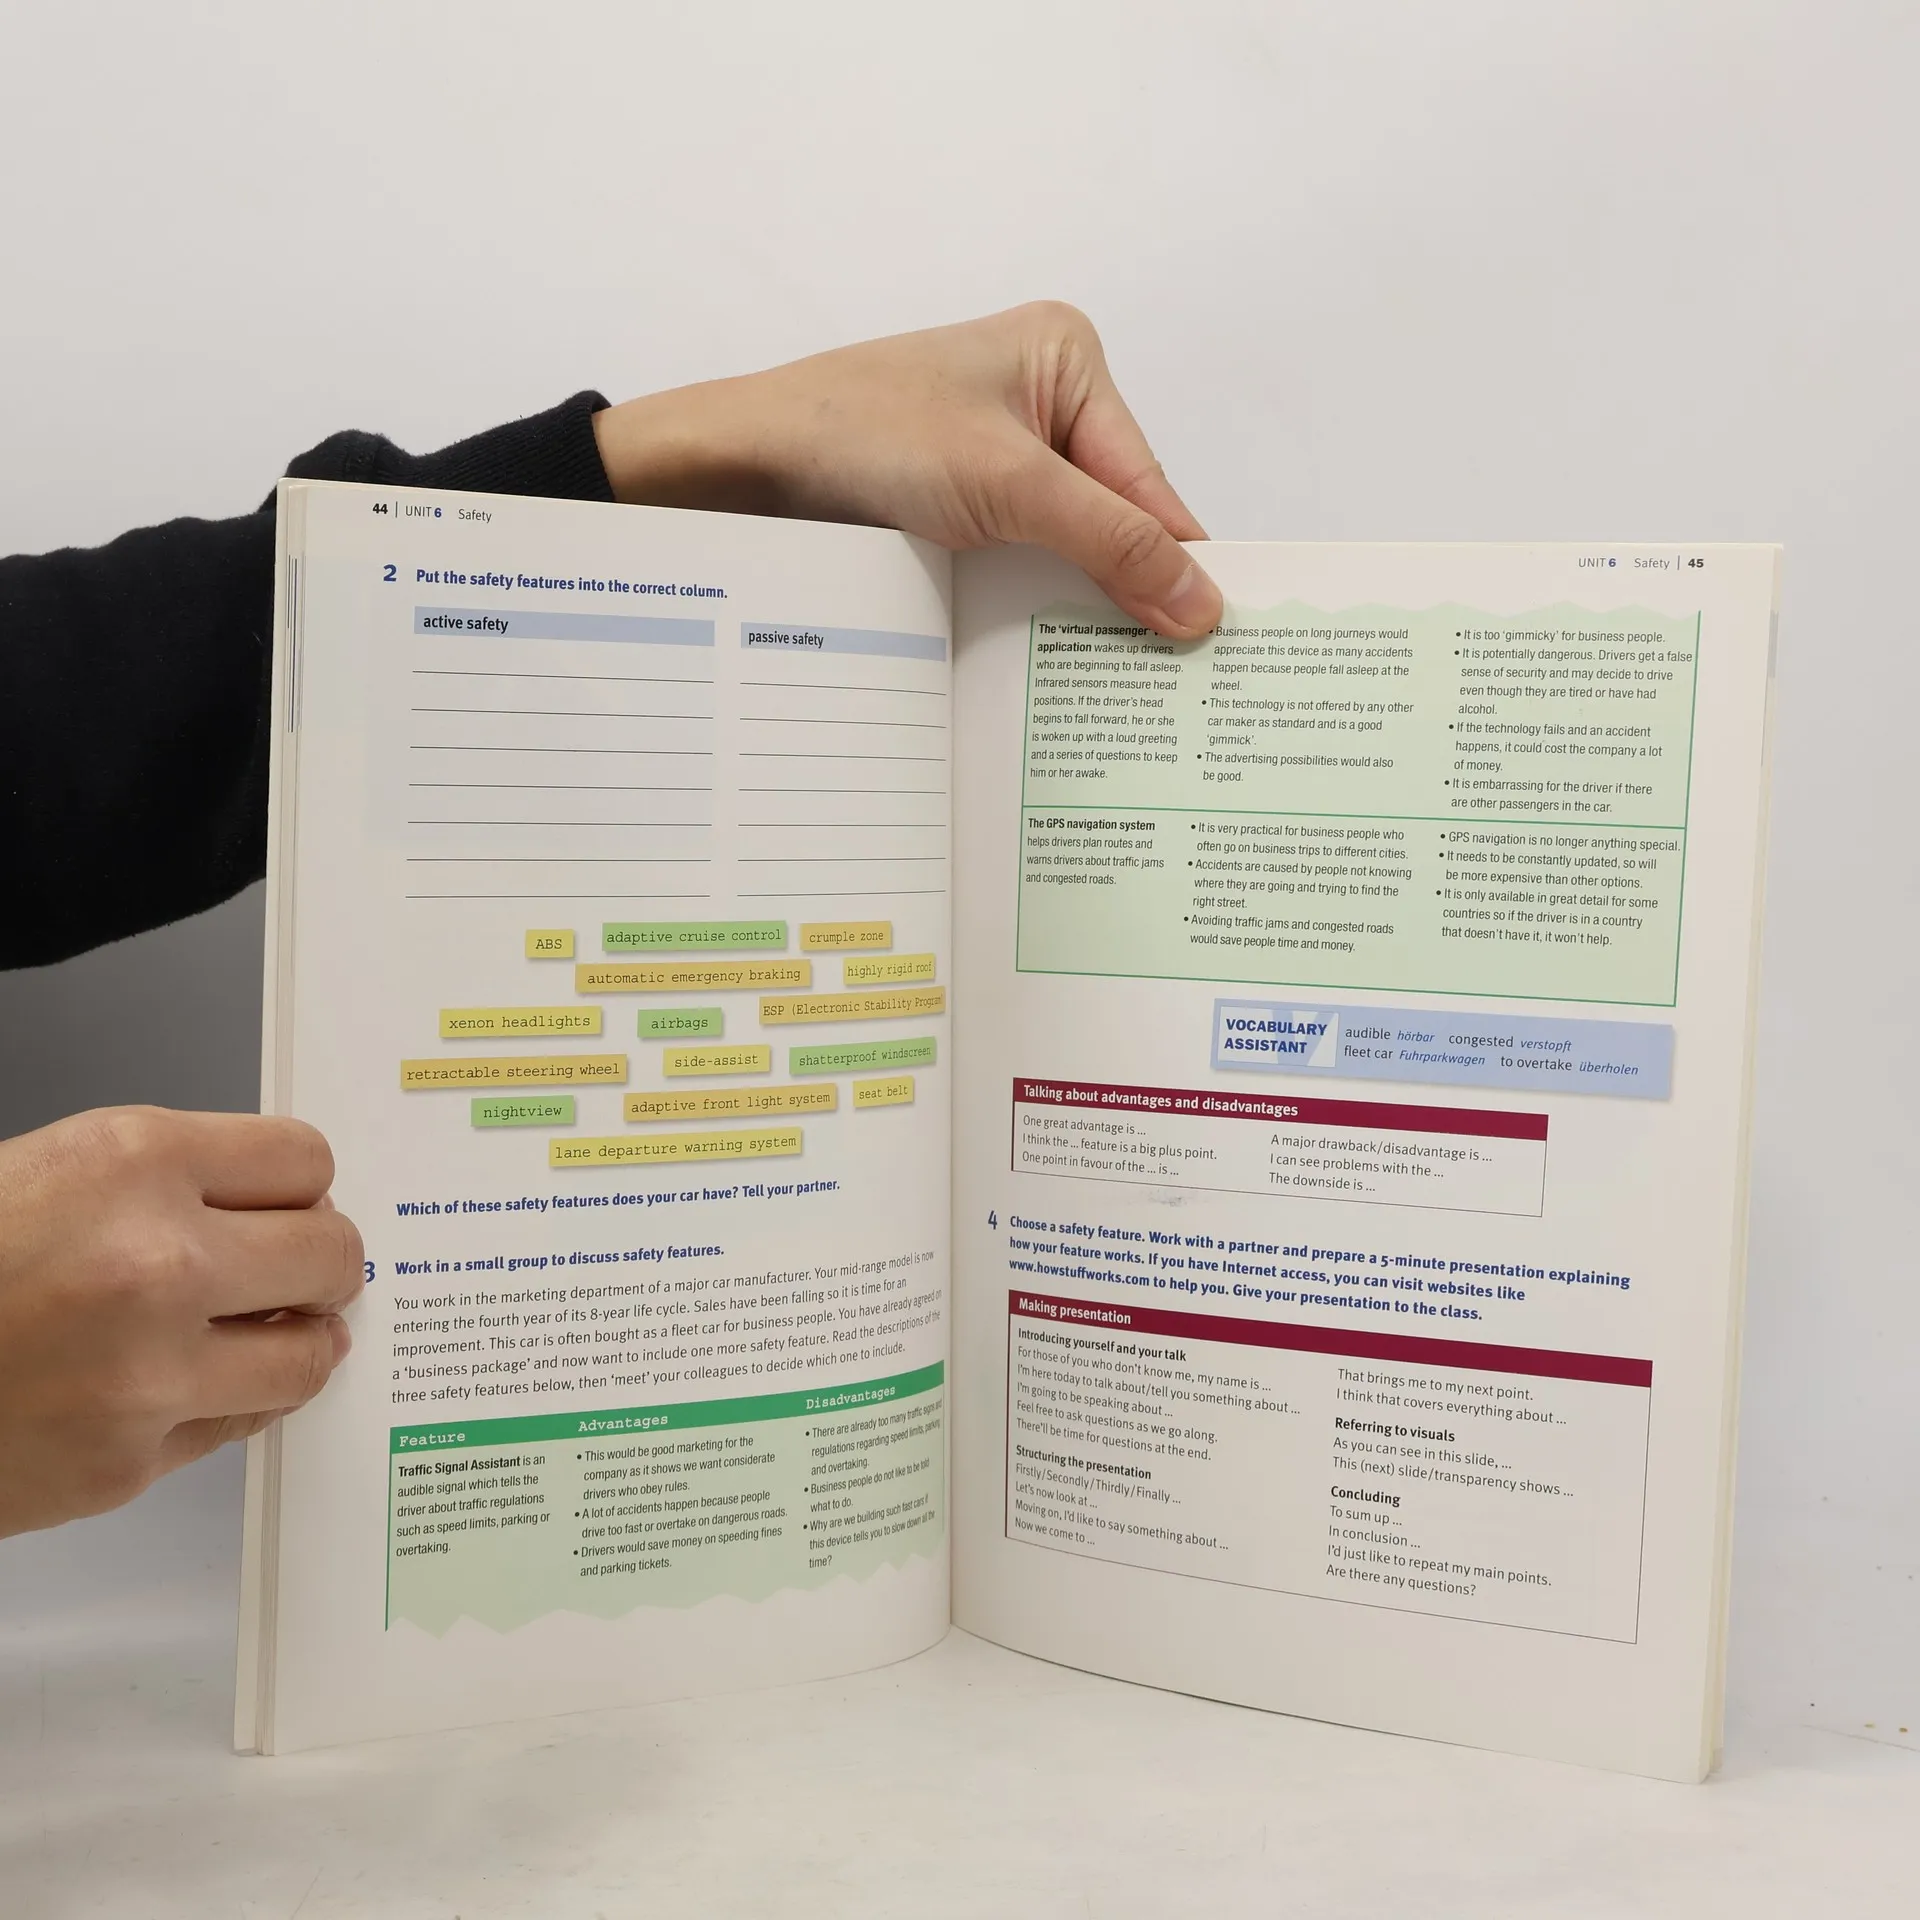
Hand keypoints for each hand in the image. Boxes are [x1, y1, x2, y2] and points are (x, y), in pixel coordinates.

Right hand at [0, 1107, 361, 1537]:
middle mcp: (156, 1263)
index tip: (294, 1198)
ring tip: (269, 1330)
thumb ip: (168, 1180)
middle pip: (333, 1252)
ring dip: (297, 1339)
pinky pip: (240, 1424)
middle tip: (298, 1267)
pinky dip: (229, 1402)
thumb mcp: (50, 1172)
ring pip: (310, 1353)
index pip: (304, 1160)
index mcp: (132, 1164)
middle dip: (320, 1259)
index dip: (301, 1182)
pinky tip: (191, 1381)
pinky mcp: (128, 1464)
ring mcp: (148, 1374)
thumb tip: (280, 1203)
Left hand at [592, 301, 1222, 639]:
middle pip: (1112, 515)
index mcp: (1066, 359)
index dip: (1180, 560)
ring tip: (1121, 683)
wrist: (741, 467)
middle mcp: (1037, 398)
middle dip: (1130, 588)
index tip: (1221, 635)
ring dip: (1079, 606)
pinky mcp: (953, 501)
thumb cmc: (866, 436)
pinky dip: (1031, 603)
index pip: (1147, 479)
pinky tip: (1048, 658)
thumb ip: (1111, 542)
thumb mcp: (1009, 486)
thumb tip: (1201, 602)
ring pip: (1064, 544)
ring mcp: (992, 452)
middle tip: (1175, 677)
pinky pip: (1017, 558)